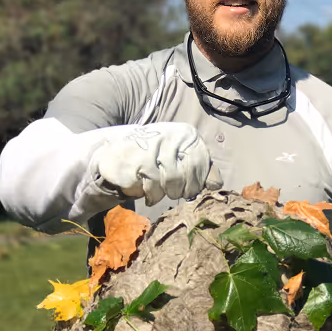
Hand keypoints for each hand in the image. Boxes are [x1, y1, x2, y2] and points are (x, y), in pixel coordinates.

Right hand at [96, 122, 221, 205]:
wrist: (115, 152)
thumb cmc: (153, 158)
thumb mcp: (180, 158)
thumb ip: (201, 168)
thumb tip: (216, 184)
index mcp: (187, 135)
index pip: (204, 165)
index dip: (196, 182)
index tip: (187, 186)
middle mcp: (172, 137)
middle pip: (189, 177)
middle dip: (181, 190)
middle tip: (170, 189)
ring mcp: (154, 148)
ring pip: (172, 184)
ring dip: (164, 192)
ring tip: (155, 187)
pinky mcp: (137, 162)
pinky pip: (153, 188)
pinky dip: (150, 194)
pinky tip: (144, 188)